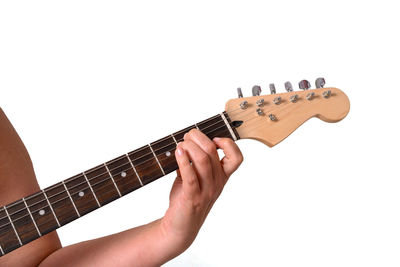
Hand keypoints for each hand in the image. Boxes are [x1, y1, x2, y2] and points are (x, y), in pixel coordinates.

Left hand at [159, 129, 242, 252]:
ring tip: (180, 145)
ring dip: (189, 147)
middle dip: (198, 138)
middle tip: (187, 137)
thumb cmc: (187, 200)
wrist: (180, 227)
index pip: (237, 158)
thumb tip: (186, 142)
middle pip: (212, 152)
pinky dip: (183, 160)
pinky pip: (190, 175)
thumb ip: (195, 162)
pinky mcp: (192, 197)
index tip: (213, 139)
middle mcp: (217, 183)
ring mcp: (205, 190)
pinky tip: (177, 153)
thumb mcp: (197, 178)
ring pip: (202, 160)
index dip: (228, 143)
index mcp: (221, 177)